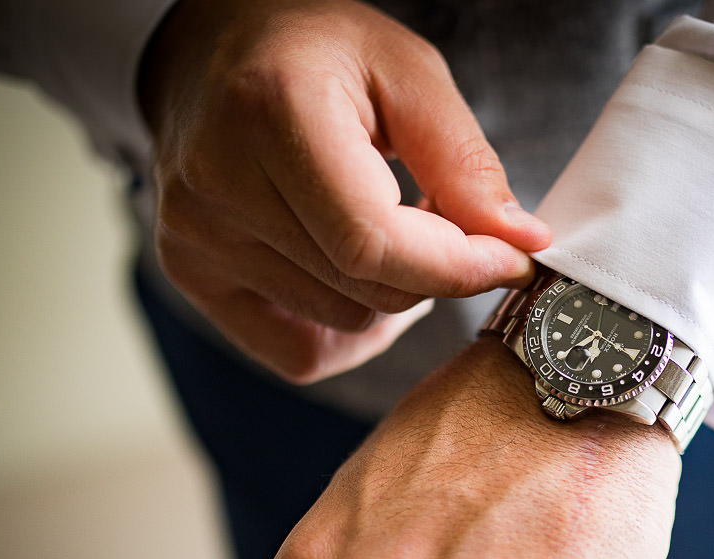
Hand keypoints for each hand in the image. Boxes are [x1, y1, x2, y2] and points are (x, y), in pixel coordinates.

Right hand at [138, 0, 550, 382]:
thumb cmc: (315, 51)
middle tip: (451, 224)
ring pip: (344, 321)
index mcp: (270, 113)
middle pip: (365, 288)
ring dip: (394, 292)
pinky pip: (301, 352)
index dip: (459, 266)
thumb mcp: (406, 71)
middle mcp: (217, 183)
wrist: (211, 52)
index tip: (512, 258)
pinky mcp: (192, 275)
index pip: (374, 243)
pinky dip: (351, 330)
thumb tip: (520, 243)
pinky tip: (358, 274)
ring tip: (393, 227)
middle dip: (435, 270)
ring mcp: (195, 238)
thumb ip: (464, 160)